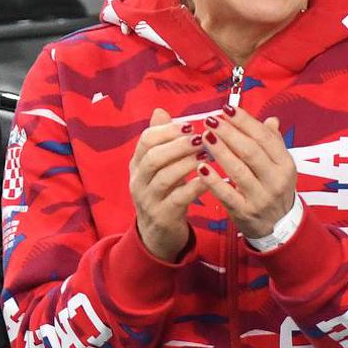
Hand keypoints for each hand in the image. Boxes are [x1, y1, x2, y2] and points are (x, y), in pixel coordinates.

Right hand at [131, 107, 209, 259]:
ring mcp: (148, 200)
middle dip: (178, 145)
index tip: (190, 125)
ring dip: (187, 164)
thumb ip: (161, 140)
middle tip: (201, 138)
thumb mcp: (159, 167)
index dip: (168, 130)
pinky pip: (179, 199)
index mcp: (137, 165)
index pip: (146, 140)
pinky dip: (195, 186)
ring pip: (164, 177)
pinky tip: (210, 178)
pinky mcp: (163, 216)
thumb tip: (161, 111)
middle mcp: (138, 181)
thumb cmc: (164, 194)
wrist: (158, 235)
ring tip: (207, 155)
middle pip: (153, 157)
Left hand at [200, 108, 296, 239]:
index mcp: (285, 164)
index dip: (245, 121)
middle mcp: (276, 180)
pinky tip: (200, 167)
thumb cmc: (274, 189)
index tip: (227, 109)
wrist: (278, 227)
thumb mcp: (280, 167)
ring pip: (238, 170)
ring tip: (204, 136)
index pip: (265, 137)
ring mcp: (261, 198)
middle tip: (211, 120)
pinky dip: (213, 180)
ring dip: (220, 151)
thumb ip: (273, 143)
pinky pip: (227, 194)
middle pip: (251, 151)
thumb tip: (270, 120)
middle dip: (229, 133)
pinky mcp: (245, 212)